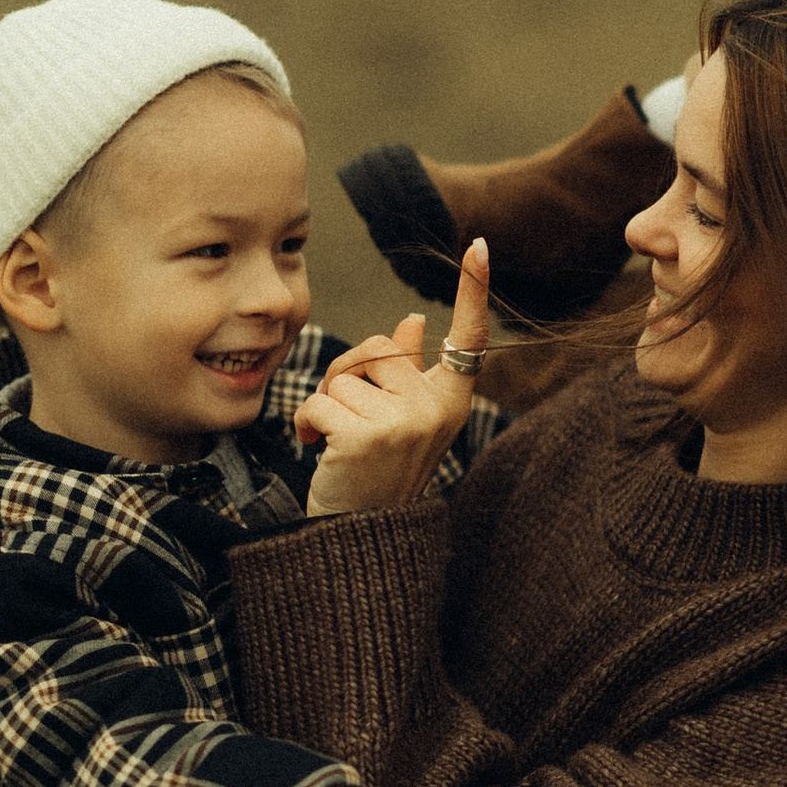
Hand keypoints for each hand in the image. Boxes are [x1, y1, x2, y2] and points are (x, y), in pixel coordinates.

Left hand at [301, 246, 490, 516]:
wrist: (360, 540)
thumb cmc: (378, 474)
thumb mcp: (402, 422)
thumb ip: (408, 371)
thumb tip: (413, 321)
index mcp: (451, 402)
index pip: (467, 338)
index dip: (473, 291)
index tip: (480, 246)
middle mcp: (436, 410)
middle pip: (380, 347)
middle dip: (350, 372)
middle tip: (345, 416)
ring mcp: (404, 423)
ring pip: (345, 375)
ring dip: (325, 403)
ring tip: (333, 441)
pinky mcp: (365, 436)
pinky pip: (320, 400)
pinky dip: (306, 423)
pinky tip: (315, 449)